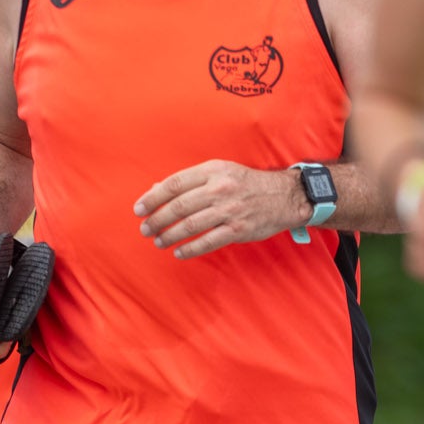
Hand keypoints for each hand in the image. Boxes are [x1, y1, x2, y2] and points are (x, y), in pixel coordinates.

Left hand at [135, 160, 309, 259]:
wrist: (284, 196)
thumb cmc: (246, 183)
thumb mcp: (220, 172)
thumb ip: (190, 181)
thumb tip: (156, 190)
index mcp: (213, 170)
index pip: (174, 184)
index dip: (153, 198)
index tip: (139, 209)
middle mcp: (220, 189)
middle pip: (179, 207)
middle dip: (157, 220)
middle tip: (145, 229)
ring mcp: (230, 210)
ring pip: (190, 226)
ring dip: (169, 236)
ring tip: (159, 241)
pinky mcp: (239, 230)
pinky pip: (208, 242)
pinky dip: (190, 250)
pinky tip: (179, 253)